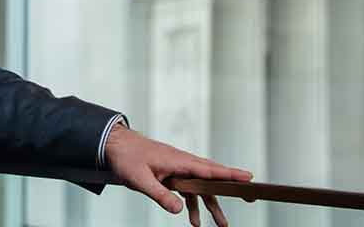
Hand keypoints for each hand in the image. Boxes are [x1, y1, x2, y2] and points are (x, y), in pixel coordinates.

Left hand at [104, 124, 252, 226]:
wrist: (114, 144)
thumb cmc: (126, 157)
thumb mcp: (140, 179)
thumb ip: (160, 195)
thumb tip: (179, 210)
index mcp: (178, 161)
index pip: (209, 169)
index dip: (230, 174)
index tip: (249, 177)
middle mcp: (181, 163)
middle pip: (211, 178)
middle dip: (230, 189)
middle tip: (250, 198)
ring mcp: (177, 168)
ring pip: (200, 188)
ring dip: (210, 206)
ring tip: (221, 225)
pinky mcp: (171, 173)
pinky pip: (187, 190)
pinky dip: (192, 204)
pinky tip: (192, 220)